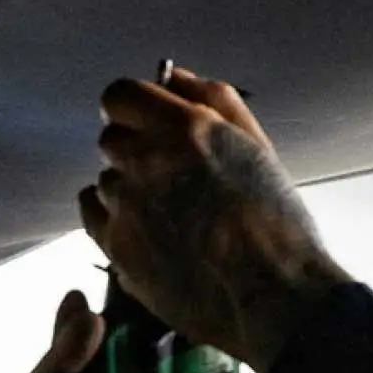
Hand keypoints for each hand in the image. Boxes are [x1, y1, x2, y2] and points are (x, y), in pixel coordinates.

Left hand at [80, 68, 352, 372]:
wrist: (273, 295)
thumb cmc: (277, 223)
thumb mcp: (258, 147)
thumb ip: (215, 101)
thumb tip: (175, 77)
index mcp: (183, 128)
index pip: (119, 96)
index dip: (133, 108)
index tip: (148, 123)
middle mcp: (146, 162)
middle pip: (111, 138)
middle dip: (136, 150)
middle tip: (171, 177)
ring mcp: (127, 207)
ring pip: (108, 180)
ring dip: (130, 188)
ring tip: (171, 215)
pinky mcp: (118, 248)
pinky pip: (95, 216)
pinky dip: (113, 217)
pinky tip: (144, 229)